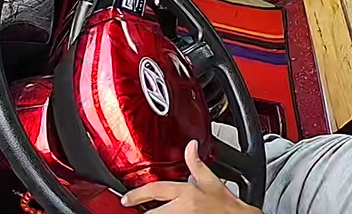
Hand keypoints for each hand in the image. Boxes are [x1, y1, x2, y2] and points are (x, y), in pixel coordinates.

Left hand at [121, 141, 260, 212]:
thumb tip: (191, 145)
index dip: (138, 195)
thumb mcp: (211, 181)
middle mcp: (182, 209)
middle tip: (137, 208)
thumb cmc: (225, 205)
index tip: (126, 199)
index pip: (157, 191)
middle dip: (144, 211)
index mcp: (187, 193)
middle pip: (153, 213)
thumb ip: (197, 164)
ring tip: (148, 210)